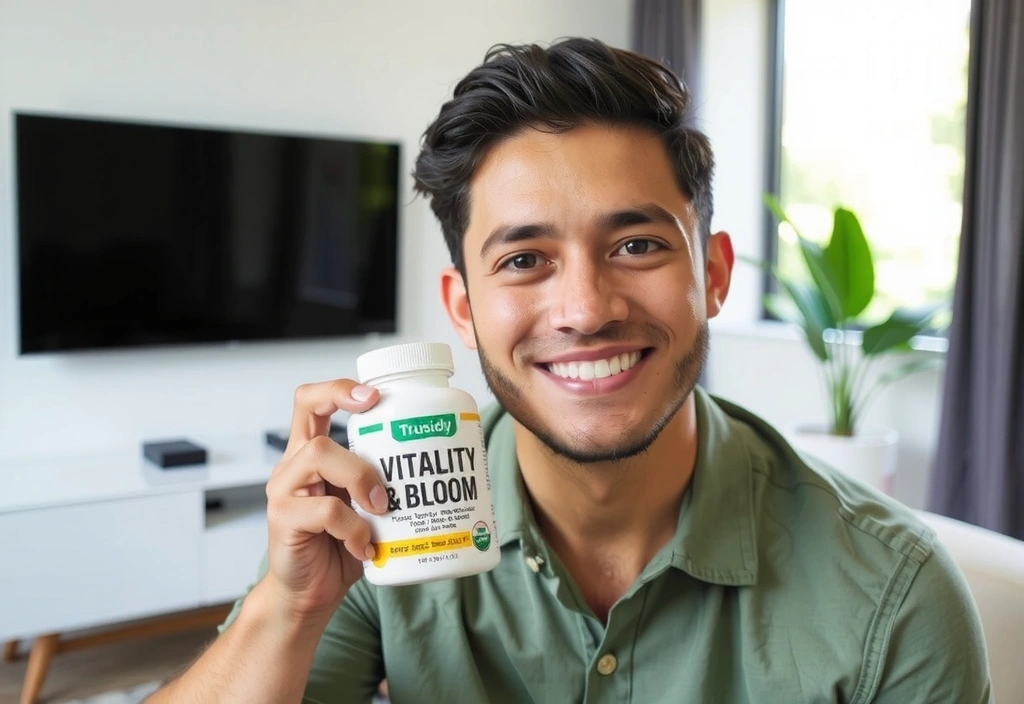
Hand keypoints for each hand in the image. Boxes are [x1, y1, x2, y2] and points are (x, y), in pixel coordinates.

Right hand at [263, 379, 387, 621]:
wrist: (308, 596)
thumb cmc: (339, 548)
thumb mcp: (364, 506)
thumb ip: (381, 481)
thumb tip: (437, 464)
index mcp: (310, 454)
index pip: (310, 401)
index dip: (339, 389)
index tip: (374, 396)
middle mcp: (292, 466)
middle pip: (316, 426)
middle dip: (361, 453)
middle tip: (388, 488)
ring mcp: (283, 491)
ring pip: (319, 456)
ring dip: (360, 481)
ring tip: (380, 512)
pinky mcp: (283, 520)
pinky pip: (325, 511)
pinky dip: (354, 529)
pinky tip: (365, 547)